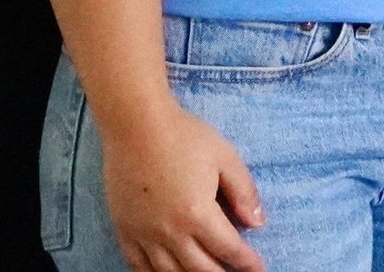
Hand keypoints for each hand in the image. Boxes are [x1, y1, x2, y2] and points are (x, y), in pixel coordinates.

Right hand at [101, 102, 266, 271]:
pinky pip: (138, 265)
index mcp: (198, 214)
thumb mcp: (225, 157)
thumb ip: (244, 192)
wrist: (136, 126)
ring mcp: (144, 234)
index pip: (229, 250)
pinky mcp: (125, 230)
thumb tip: (258, 222)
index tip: (258, 269)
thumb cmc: (184, 136)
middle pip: (200, 269)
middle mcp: (170, 232)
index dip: (247, 263)